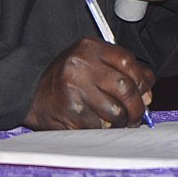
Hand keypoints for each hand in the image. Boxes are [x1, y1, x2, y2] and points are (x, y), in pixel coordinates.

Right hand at [24, 37, 154, 129]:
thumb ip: (120, 71)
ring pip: (115, 111)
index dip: (142, 80)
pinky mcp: (70, 112)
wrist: (30, 92)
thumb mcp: (91, 62)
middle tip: (137, 116)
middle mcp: (80, 65)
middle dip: (136, 107)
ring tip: (118, 122)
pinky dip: (104, 129)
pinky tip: (97, 123)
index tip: (145, 93)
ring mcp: (74, 89)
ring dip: (122, 121)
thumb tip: (148, 95)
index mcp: (88, 47)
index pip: (128, 61)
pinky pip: (100, 126)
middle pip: (125, 87)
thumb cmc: (66, 78)